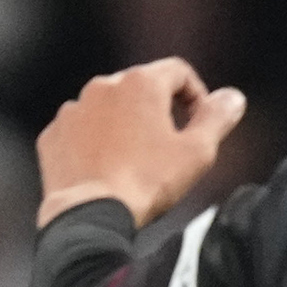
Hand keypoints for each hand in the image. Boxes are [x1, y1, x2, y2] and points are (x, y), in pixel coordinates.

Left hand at [35, 59, 244, 228]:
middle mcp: (103, 86)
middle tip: (170, 148)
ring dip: (125, 126)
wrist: (91, 214)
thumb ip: (217, 118)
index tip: (199, 123)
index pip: (178, 71)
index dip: (196, 95)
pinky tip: (107, 170)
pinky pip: (80, 130)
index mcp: (141, 83)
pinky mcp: (53, 134)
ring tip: (136, 162)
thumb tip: (232, 97)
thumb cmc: (147, 182)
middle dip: (159, 111)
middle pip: (141, 88)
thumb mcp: (198, 152)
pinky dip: (95, 143)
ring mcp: (73, 109)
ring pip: (108, 108)